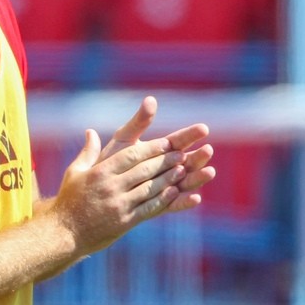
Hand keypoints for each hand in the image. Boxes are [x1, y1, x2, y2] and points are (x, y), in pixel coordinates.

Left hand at [98, 95, 214, 212]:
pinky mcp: (158, 205)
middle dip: (198, 156)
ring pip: (185, 182)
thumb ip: (139, 122)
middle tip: (208, 150)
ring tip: (209, 172)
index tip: (203, 128)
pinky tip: (195, 199)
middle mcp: (164, 169)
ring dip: (197, 177)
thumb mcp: (124, 140)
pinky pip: (174, 205)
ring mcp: (164, 187)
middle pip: (186, 162)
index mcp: (158, 151)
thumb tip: (151, 99)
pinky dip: (184, 202)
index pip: (178, 141)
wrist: (95, 191)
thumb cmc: (108, 162)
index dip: (191, 135)